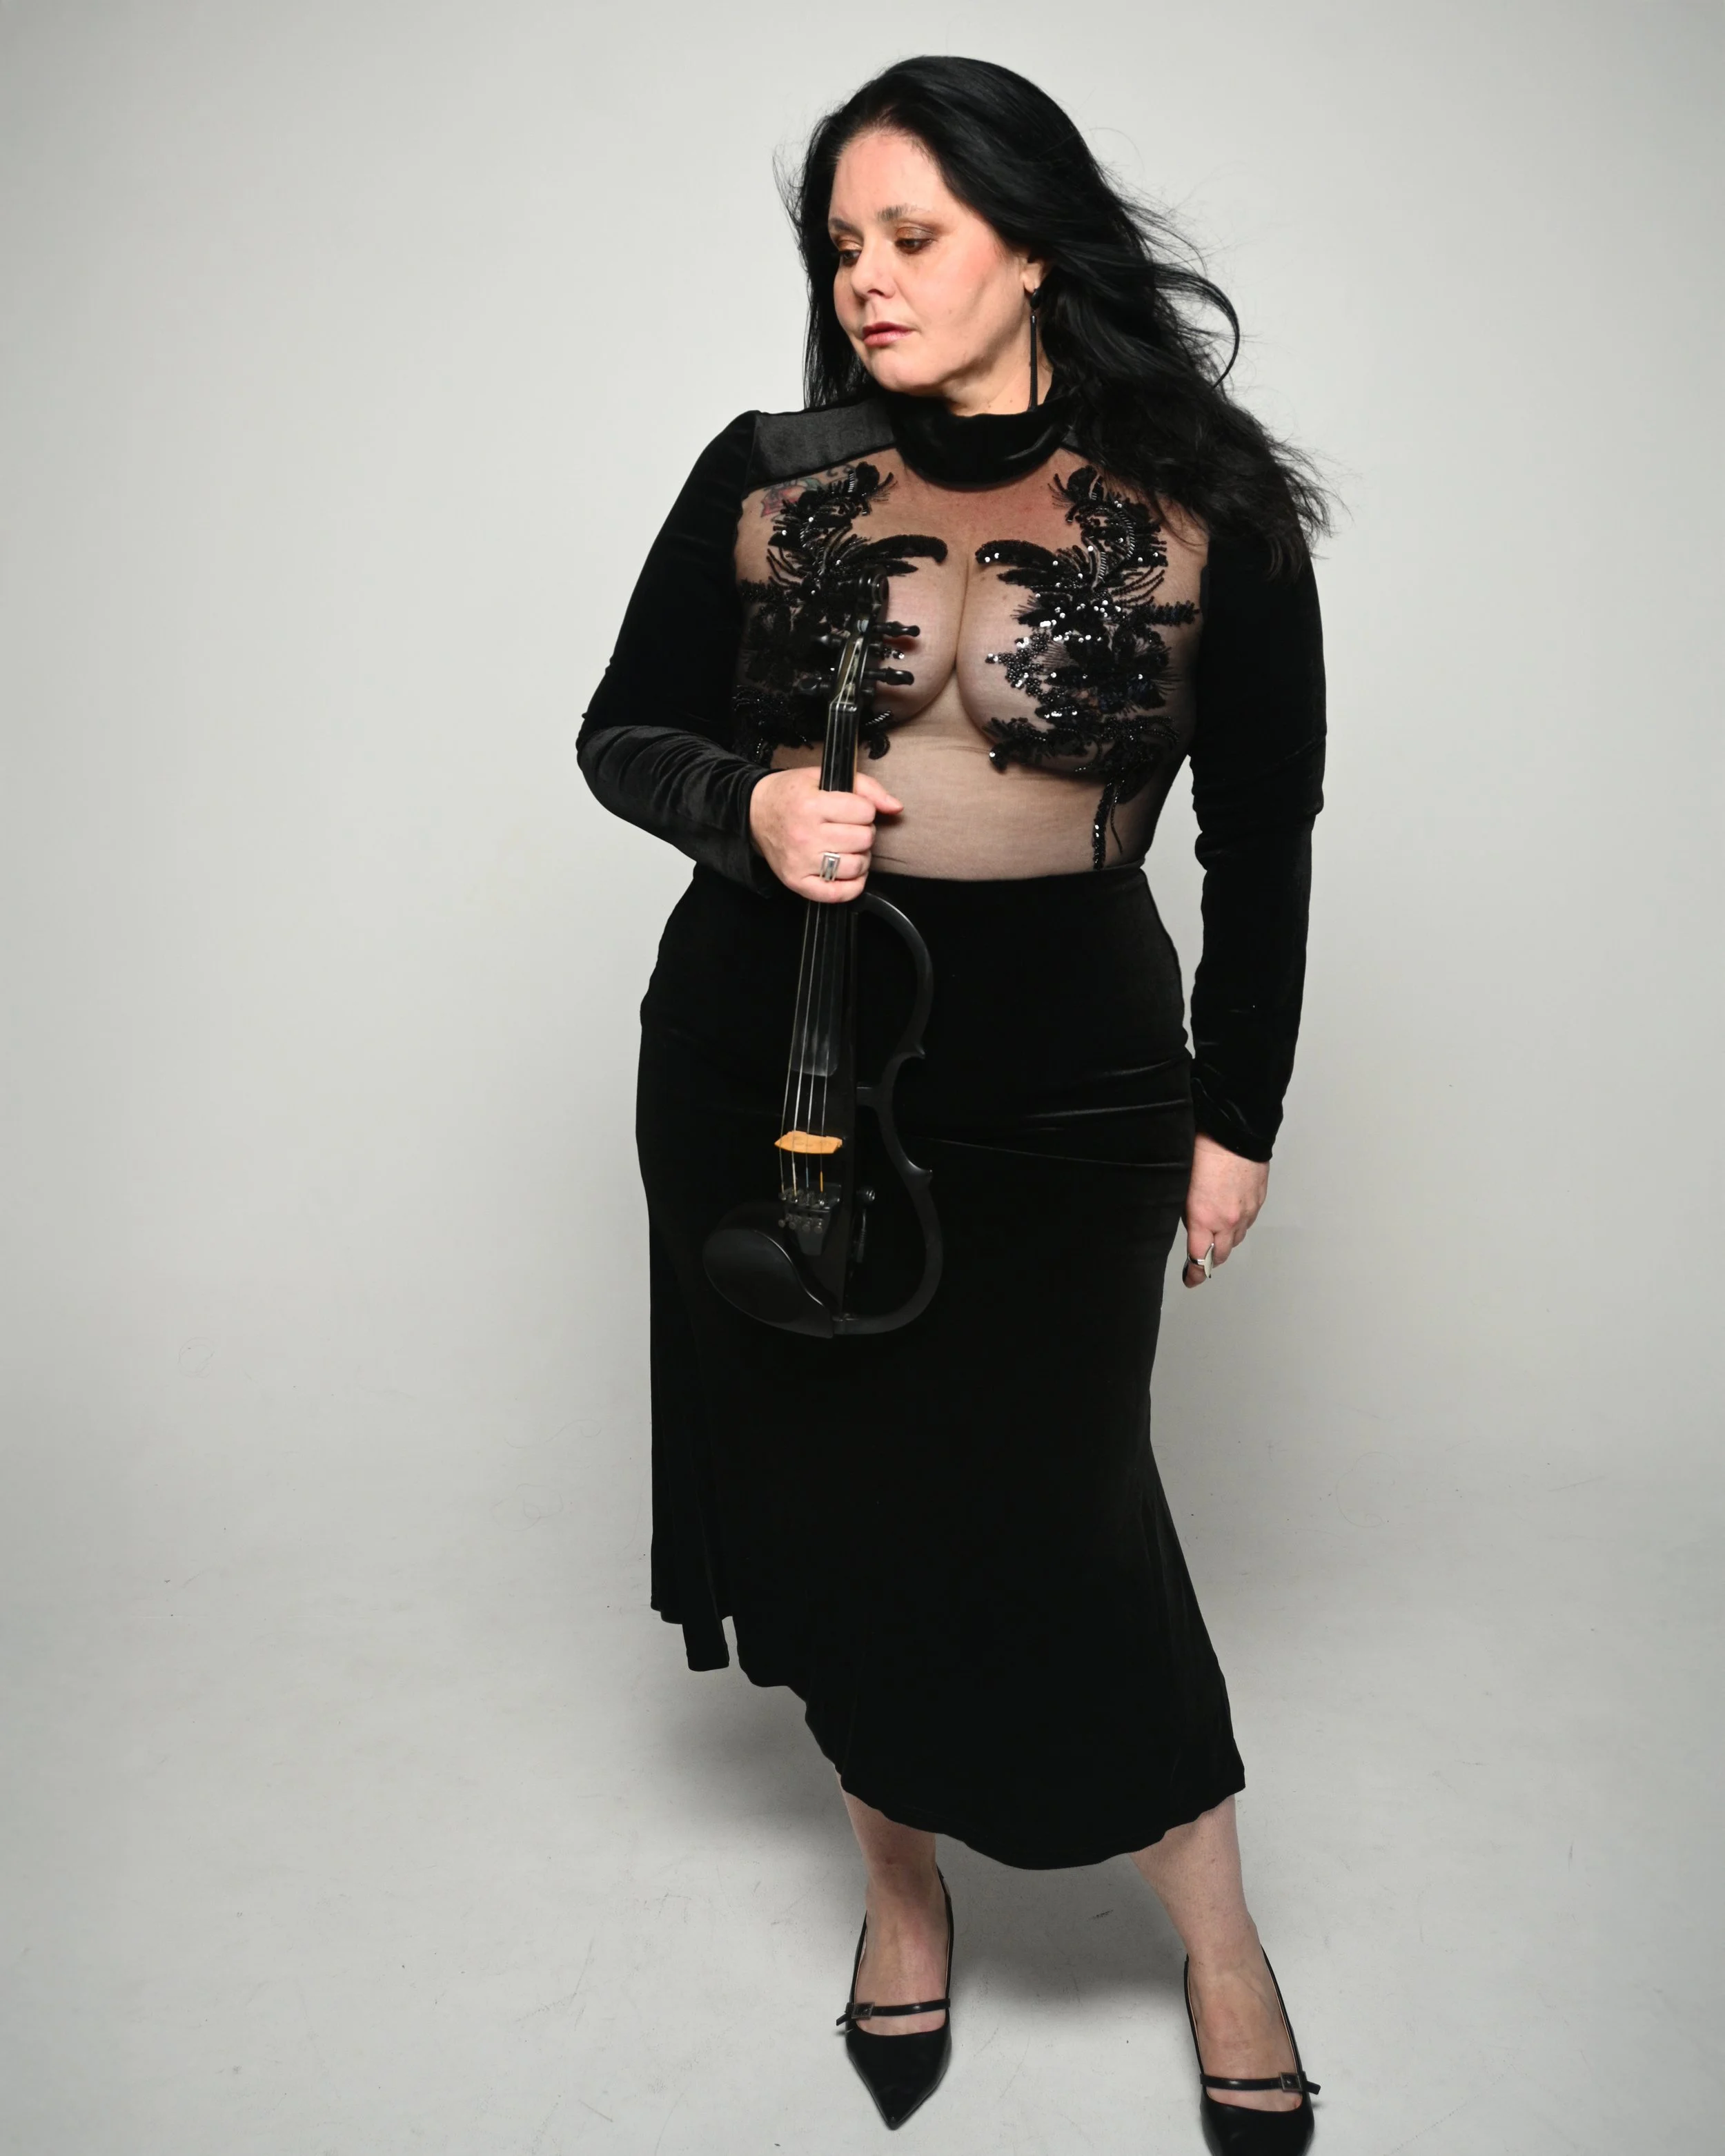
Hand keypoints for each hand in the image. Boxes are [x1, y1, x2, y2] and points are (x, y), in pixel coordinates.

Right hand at [748, 764, 902, 901]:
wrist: (754, 812)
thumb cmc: (791, 795)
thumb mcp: (823, 777)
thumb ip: (865, 787)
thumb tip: (895, 807)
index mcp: (811, 805)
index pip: (864, 811)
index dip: (864, 809)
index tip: (852, 809)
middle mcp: (805, 835)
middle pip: (863, 839)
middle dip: (863, 832)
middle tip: (849, 829)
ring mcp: (801, 862)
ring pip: (856, 866)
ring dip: (859, 858)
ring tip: (846, 848)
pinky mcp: (797, 882)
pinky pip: (838, 894)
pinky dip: (852, 886)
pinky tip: (848, 873)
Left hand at [1182, 1132, 1267, 1286]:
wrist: (1234, 1130)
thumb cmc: (1203, 1149)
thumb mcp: (1182, 1185)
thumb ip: (1186, 1211)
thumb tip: (1189, 1223)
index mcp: (1205, 1218)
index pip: (1200, 1258)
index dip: (1194, 1273)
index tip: (1190, 1279)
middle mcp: (1229, 1220)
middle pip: (1222, 1254)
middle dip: (1211, 1260)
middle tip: (1202, 1261)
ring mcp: (1247, 1210)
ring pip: (1238, 1237)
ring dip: (1227, 1241)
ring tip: (1216, 1236)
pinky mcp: (1259, 1198)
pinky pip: (1249, 1220)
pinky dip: (1240, 1223)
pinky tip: (1231, 1215)